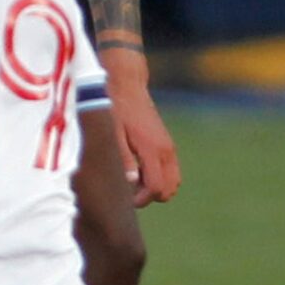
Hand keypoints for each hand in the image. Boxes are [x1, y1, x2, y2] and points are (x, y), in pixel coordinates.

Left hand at [100, 46, 178, 205]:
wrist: (126, 84)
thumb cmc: (114, 108)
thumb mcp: (112, 134)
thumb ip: (122, 159)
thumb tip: (131, 183)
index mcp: (153, 150)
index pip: (157, 188)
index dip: (142, 200)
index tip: (124, 199)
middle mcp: (166, 150)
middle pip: (170, 189)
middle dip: (150, 196)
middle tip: (127, 192)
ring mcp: (169, 147)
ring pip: (173, 181)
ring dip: (155, 187)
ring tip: (131, 182)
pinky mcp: (166, 144)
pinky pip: (169, 170)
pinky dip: (158, 177)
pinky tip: (136, 172)